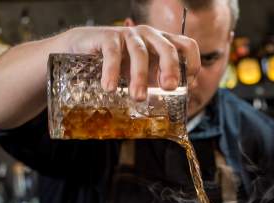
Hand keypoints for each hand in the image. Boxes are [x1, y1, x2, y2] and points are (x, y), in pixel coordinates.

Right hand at [62, 26, 199, 100]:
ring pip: (139, 53)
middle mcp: (149, 35)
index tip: (188, 85)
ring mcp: (129, 35)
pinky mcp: (107, 37)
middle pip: (168, 48)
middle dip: (171, 69)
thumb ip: (160, 81)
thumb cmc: (119, 64)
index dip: (192, 64)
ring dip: (140, 77)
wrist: (81, 48)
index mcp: (163, 43)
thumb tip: (185, 97)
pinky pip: (112, 53)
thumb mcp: (143, 73)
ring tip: (138, 97)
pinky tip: (109, 87)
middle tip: (169, 88)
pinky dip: (111, 71)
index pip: (187, 46)